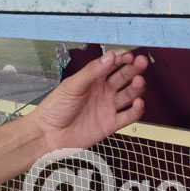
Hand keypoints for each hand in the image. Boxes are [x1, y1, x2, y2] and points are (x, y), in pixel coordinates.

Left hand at [32, 50, 148, 150]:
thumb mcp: (72, 85)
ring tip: (139, 81)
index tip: (130, 55)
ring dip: (136, 87)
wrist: (49, 135)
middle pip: (123, 77)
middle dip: (133, 69)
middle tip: (141, 62)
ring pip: (129, 95)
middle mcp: (103, 91)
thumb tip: (110, 57)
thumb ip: (92, 72)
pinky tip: (138, 103)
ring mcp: (108, 107)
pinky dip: (136, 110)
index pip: (111, 65)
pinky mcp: (111, 124)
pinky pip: (128, 116)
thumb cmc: (56, 108)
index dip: (122, 59)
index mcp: (92, 79)